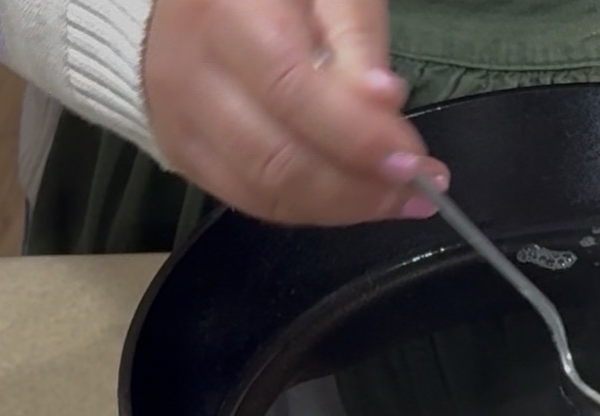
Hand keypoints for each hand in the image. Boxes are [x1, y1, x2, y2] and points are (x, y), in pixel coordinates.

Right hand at [143, 0, 448, 225]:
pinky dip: (312, 210)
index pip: (291, 89)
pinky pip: (253, 203)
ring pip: (267, 191)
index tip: (411, 159)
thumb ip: (356, 38)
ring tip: (396, 201)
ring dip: (343, 208)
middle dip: (358, 187)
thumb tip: (386, 103)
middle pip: (277, 157)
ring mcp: (181, 119)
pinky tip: (353, 202)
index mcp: (225, 10)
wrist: (189, 1)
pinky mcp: (185, 155)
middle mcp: (190, 69)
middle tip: (418, 191)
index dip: (355, 135)